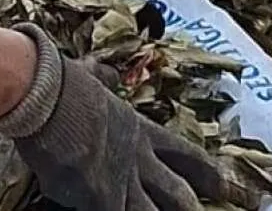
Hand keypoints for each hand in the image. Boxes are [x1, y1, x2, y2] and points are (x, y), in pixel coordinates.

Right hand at [0, 24, 227, 210]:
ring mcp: (121, 183)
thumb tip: (107, 74)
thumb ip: (104, 81)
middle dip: (193, 208)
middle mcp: (137, 160)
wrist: (50, 99)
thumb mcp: (93, 78)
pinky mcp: (101, 200)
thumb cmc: (66, 84)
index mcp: (138, 129)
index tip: (222, 185)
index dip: (204, 170)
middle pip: (177, 193)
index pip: (180, 152)